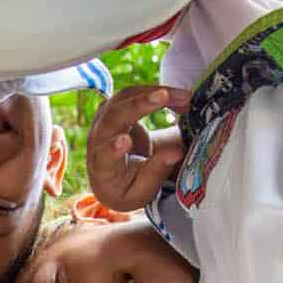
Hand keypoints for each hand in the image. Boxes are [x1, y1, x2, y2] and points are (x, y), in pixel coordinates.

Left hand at [86, 85, 190, 211]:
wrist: (114, 176)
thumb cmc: (128, 187)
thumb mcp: (142, 190)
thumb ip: (156, 171)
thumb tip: (176, 152)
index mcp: (102, 167)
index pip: (104, 156)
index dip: (113, 148)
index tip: (126, 141)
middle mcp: (97, 139)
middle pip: (113, 117)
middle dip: (139, 104)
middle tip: (165, 96)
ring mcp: (103, 120)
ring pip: (124, 98)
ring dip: (154, 93)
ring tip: (184, 98)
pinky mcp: (113, 107)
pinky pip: (132, 93)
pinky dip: (154, 92)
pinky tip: (175, 97)